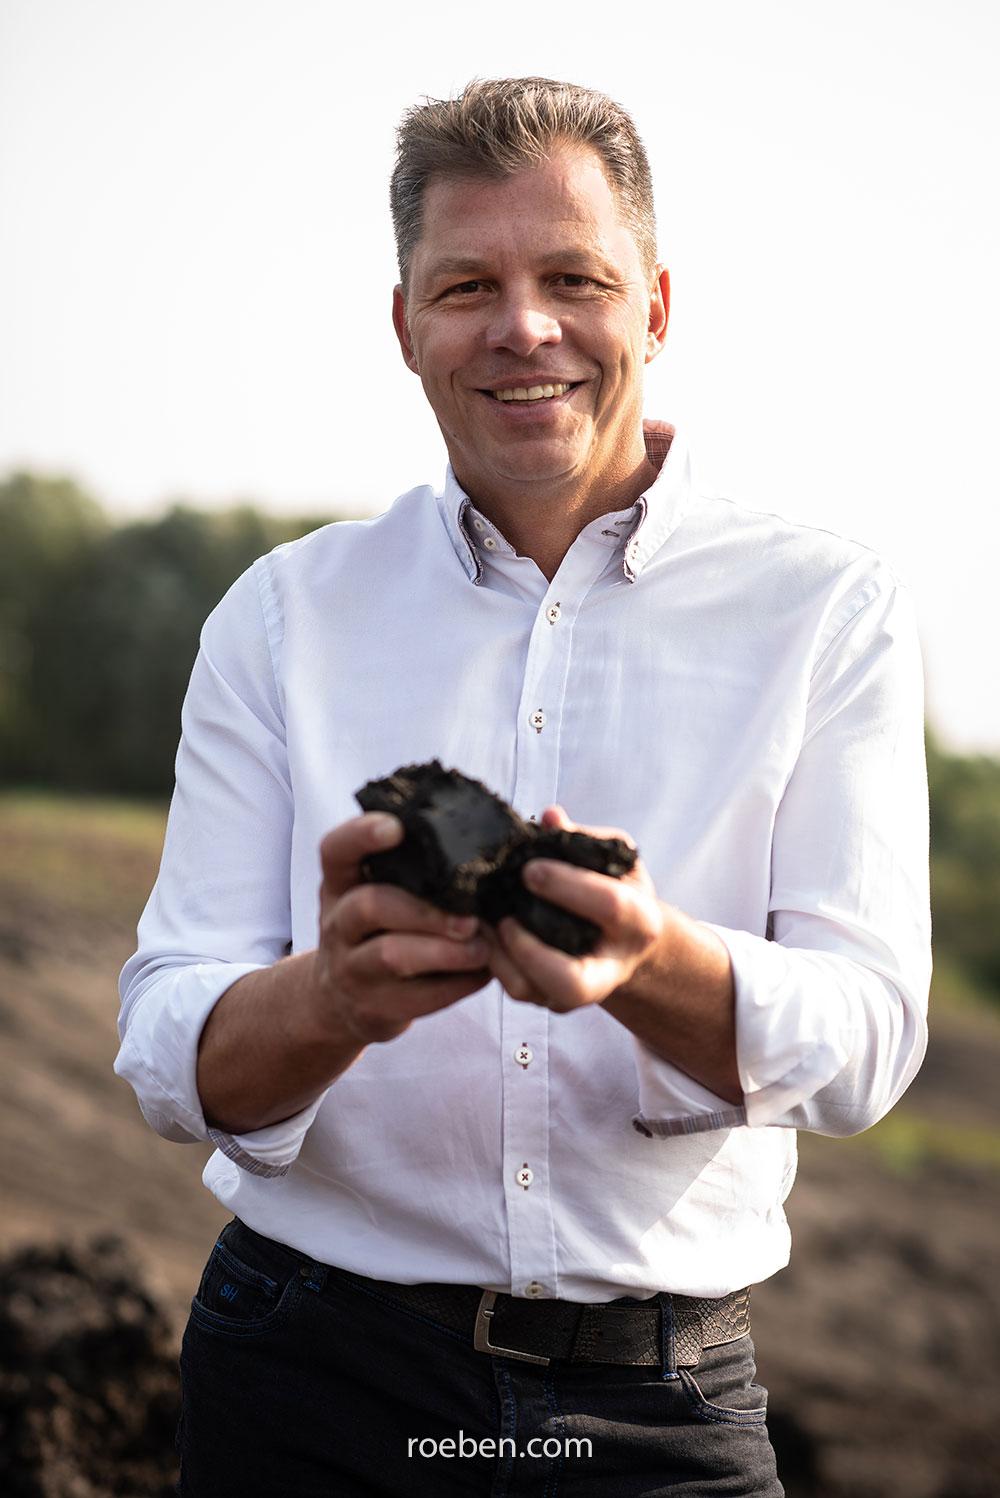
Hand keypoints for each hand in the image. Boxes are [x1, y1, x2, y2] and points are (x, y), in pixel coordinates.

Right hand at [310, 812, 491, 1045]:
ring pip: (391, 956)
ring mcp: (351, 969)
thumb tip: (485, 847)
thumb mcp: (374, 893)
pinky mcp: (373, 1008)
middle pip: (370, 905)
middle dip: (424, 910)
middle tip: (469, 918)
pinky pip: (416, 998)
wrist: (340, 1001)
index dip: (361, 835)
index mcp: (340, 885)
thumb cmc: (377, 930)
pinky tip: (482, 974)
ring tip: (482, 948)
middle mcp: (338, 923)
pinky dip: (455, 985)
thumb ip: (410, 871)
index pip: (335, 851)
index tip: (396, 827)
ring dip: (444, 951)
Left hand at [484, 806, 666, 1011]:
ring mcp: (579, 991)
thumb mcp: (613, 859)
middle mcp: (611, 967)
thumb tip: (551, 817)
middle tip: (503, 915)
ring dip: (501, 953)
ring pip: (533, 990)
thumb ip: (583, 839)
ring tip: (485, 917)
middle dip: (529, 948)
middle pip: (571, 981)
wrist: (624, 940)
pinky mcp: (551, 998)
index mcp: (639, 921)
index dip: (568, 886)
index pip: (609, 907)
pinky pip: (515, 987)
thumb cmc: (616, 887)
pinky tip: (483, 928)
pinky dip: (493, 958)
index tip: (531, 869)